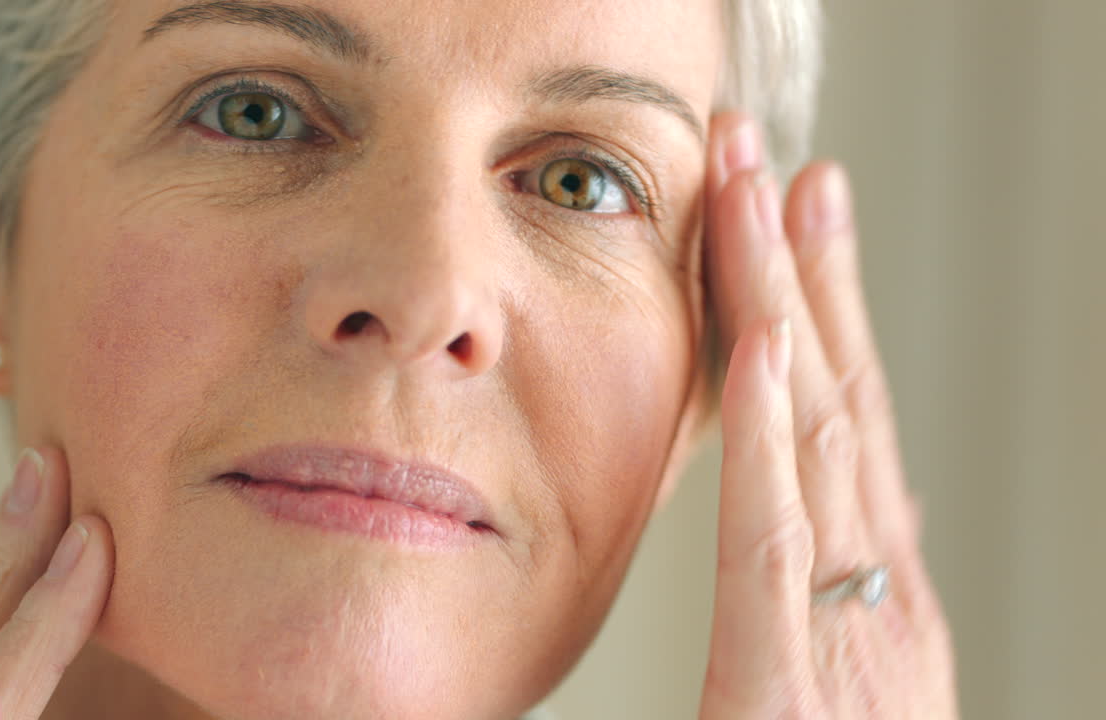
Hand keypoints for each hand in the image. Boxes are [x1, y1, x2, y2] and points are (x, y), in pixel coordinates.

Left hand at [697, 113, 958, 717]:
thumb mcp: (839, 681)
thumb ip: (844, 595)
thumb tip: (864, 521)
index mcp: (876, 594)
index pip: (840, 421)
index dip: (818, 309)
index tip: (790, 219)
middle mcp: (878, 595)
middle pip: (837, 400)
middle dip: (803, 271)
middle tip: (773, 159)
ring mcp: (852, 634)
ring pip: (814, 437)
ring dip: (786, 305)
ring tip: (763, 193)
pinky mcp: (788, 683)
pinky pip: (780, 536)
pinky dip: (778, 433)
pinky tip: (771, 341)